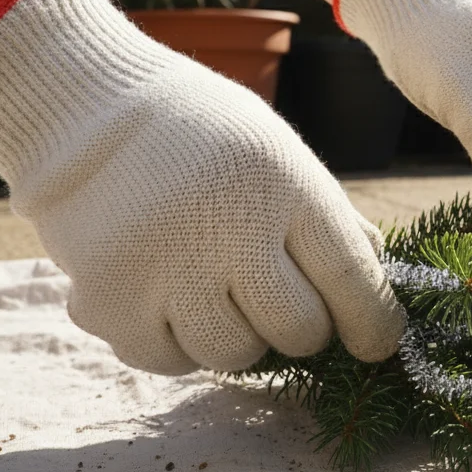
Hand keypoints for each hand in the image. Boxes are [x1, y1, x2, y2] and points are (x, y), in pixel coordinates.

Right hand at [0, 0, 403, 372]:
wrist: (88, 109)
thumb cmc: (206, 140)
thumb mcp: (283, 159)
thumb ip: (333, 227)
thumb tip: (383, 302)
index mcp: (281, 183)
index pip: (351, 278)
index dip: (374, 323)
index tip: (377, 342)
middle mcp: (224, 226)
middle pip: (297, 332)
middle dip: (300, 327)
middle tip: (276, 297)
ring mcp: (162, 268)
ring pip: (233, 355)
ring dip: (236, 335)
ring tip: (213, 286)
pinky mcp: (107, 302)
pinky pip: (171, 362)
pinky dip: (177, 342)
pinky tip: (168, 294)